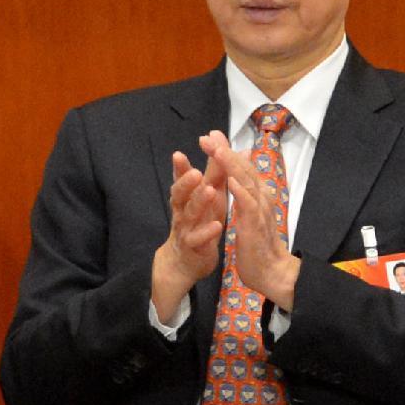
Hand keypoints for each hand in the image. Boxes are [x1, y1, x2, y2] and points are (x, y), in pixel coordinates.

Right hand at [152, 137, 226, 322]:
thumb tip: (226, 143)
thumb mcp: (209, 195)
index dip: (180, 168)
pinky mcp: (193, 247)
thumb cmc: (200, 221)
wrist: (186, 260)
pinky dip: (207, 232)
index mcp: (187, 197)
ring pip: (189, 215)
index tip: (178, 154)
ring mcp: (186, 229)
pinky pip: (198, 239)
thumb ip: (216, 171)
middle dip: (186, 183)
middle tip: (196, 172)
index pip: (182, 179)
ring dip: (198, 203)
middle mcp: (182, 210)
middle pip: (180, 195)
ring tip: (209, 191)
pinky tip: (217, 225)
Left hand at [200, 133, 300, 311]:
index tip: (210, 137)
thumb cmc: (258, 243)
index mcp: (257, 194)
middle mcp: (261, 197)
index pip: (242, 167)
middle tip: (208, 136)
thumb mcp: (250, 213)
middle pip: (243, 168)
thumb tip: (240, 173)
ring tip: (217, 150)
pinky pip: (248, 205)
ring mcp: (260, 210)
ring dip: (231, 164)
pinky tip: (230, 180)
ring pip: (246, 181)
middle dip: (225, 151)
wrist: (272, 272)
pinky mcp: (256, 225)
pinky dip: (240, 191)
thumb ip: (246, 192)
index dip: (227, 151)